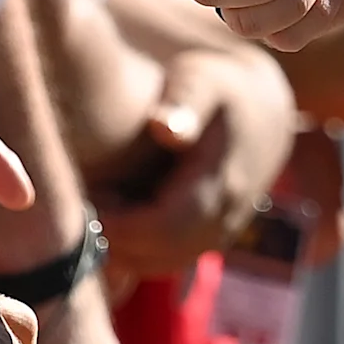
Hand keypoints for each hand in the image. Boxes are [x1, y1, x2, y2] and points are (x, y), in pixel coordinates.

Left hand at [95, 47, 297, 284]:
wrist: (262, 108)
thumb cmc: (221, 86)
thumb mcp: (203, 79)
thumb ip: (185, 100)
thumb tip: (165, 128)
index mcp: (218, 187)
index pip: (159, 230)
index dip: (115, 222)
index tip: (85, 191)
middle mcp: (221, 222)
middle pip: (153, 255)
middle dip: (111, 234)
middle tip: (81, 196)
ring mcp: (216, 236)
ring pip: (156, 264)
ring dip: (119, 244)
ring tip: (95, 200)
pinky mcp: (206, 239)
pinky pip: (163, 260)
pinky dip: (132, 247)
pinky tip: (113, 210)